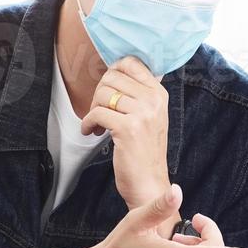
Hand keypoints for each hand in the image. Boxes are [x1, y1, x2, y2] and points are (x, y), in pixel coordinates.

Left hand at [82, 56, 169, 210]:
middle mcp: (153, 100)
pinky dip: (88, 123)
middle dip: (99, 94)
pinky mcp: (128, 129)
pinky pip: (97, 113)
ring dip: (92, 109)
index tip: (107, 89)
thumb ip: (138, 94)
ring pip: (103, 94)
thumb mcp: (150, 117)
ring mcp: (142, 114)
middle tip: (99, 111)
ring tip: (96, 124)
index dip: (112, 72)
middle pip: (112, 78)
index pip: (131, 63)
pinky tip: (91, 132)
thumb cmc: (144, 152)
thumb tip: (115, 70)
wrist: (149, 184)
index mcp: (159, 94)